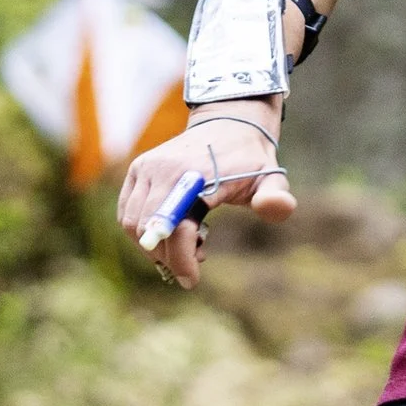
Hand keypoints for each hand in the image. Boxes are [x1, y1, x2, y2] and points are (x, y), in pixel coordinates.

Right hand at [118, 106, 294, 286]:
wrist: (229, 124)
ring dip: (154, 246)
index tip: (191, 280)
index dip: (181, 261)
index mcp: (198, 176)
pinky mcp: (138, 169)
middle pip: (151, 231)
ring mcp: (147, 168)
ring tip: (185, 242)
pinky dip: (141, 231)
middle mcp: (166, 170)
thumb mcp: (272, 179)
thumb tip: (278, 207)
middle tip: (192, 260)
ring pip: (133, 224)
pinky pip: (127, 212)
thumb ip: (276, 197)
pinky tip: (169, 231)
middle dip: (169, 257)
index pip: (177, 229)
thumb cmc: (250, 161)